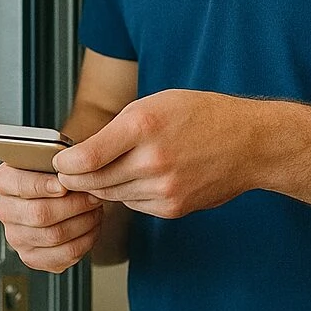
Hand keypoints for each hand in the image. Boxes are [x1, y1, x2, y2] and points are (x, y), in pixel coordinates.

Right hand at [0, 162, 103, 272]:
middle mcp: (5, 210)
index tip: (64, 184)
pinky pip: (63, 255)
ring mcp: (17, 237)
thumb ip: (57, 157)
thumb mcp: (53, 157)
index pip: (18, 185)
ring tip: (95, 209)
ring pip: (54, 235)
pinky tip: (91, 227)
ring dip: (83, 222)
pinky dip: (85, 241)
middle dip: (73, 205)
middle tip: (92, 196)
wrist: (61, 198)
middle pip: (39, 214)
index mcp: (4, 181)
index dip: (43, 186)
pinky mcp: (32, 257)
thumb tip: (72, 163)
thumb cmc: (56, 175)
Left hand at [53, 89, 263, 218]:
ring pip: (113, 195)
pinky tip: (141, 177)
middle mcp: (152, 160)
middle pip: (95, 181)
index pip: (86, 157)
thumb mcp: (156, 103)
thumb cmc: (203, 115)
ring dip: (104, 186)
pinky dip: (130, 193)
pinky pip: (135, 204)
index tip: (61, 163)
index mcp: (143, 126)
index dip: (66, 165)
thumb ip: (118, 129)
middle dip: (78, 179)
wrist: (250, 143)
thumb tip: (83, 154)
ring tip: (112, 169)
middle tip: (73, 173)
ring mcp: (164, 188)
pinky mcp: (172, 208)